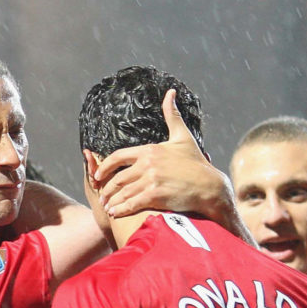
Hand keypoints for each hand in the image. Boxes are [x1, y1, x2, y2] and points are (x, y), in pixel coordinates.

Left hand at [94, 89, 234, 220]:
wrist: (209, 185)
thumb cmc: (196, 163)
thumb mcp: (183, 136)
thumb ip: (172, 116)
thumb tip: (170, 93)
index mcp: (149, 150)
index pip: (118, 157)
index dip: (104, 167)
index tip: (97, 175)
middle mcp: (147, 164)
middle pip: (118, 178)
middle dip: (107, 189)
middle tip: (102, 197)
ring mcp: (150, 180)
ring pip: (123, 192)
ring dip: (112, 201)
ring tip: (108, 207)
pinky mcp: (155, 196)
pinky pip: (131, 203)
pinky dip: (121, 209)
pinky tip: (115, 214)